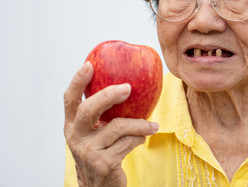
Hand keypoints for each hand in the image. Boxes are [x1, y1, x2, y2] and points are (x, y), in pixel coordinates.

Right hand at [63, 62, 158, 186]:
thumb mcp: (95, 135)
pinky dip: (140, 138)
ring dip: (140, 124)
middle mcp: (75, 137)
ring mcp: (88, 151)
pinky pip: (128, 142)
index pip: (69, 100)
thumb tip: (128, 87)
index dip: (77, 81)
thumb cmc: (101, 153)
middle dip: (109, 95)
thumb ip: (103, 116)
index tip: (89, 65)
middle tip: (128, 88)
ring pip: (118, 127)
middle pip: (89, 109)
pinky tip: (143, 138)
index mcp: (72, 126)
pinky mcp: (103, 163)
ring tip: (152, 125)